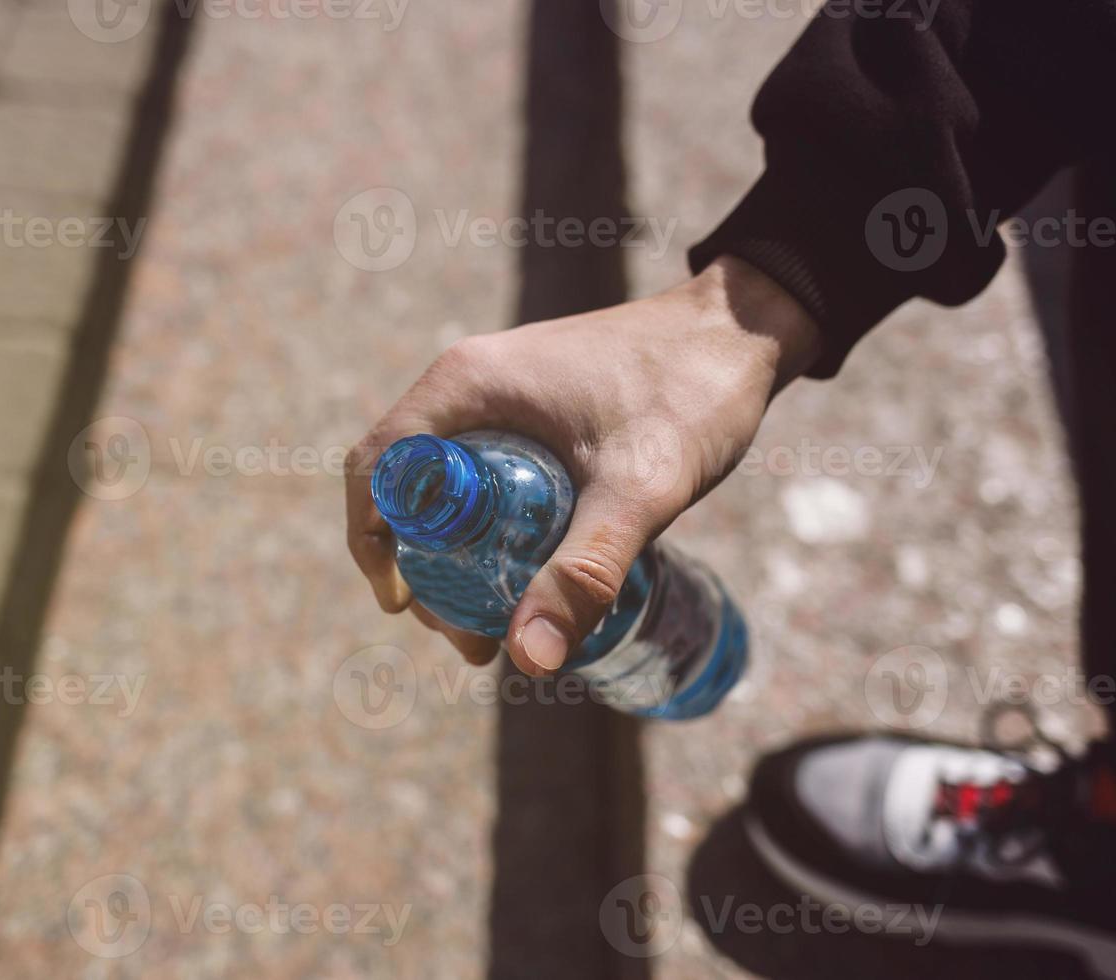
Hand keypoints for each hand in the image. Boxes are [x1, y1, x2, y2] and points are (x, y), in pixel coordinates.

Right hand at [345, 257, 820, 675]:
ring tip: (496, 618)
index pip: (379, 467)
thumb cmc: (692, 390)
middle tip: (466, 632)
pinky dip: (486, 529)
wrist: (744, 328)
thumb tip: (529, 659)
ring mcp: (498, 396)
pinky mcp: (530, 410)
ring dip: (453, 554)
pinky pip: (482, 475)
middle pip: (406, 486)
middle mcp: (468, 385)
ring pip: (444, 485)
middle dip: (419, 567)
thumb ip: (586, 570)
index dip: (371, 541)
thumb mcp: (640, 488)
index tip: (401, 604)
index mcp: (466, 385)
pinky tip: (526, 571)